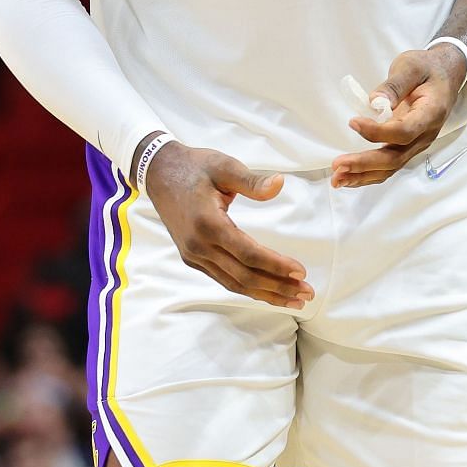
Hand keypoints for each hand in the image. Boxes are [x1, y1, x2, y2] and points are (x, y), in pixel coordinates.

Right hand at [143, 141, 312, 307]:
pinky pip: (224, 279)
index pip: (248, 254)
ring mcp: (194, 255)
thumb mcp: (224, 166)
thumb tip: (280, 183)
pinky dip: (247, 288)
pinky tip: (266, 291)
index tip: (300, 272)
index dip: (276, 266)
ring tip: (293, 301)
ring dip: (265, 294)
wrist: (159, 172)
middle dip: (278, 288)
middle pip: (244, 276)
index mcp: (208, 223)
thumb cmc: (195, 166)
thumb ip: (252, 180)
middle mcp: (199, 246)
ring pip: (234, 283)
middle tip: (307, 294)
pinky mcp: (192, 257)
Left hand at [332, 43, 466, 187]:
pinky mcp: (407, 146)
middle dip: (365, 163)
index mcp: (431, 113)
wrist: (445, 75)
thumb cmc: (428, 68)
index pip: (404, 131)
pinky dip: (367, 174)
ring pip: (391, 167)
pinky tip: (348, 177)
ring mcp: (416, 144)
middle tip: (338, 164)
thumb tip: (374, 103)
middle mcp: (425, 135)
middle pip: (395, 158)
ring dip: (363, 175)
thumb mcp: (411, 66)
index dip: (377, 132)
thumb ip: (394, 85)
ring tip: (336, 178)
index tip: (353, 122)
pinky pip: (388, 166)